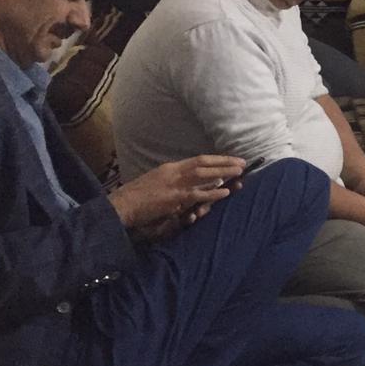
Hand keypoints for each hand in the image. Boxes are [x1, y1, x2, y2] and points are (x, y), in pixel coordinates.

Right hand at [110, 155, 243, 230]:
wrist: (121, 206)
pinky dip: (212, 194)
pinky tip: (225, 192)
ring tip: (240, 174)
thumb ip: (174, 179)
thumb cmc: (137, 196)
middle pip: (204, 164)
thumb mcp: (156, 181)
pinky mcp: (173, 199)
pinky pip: (198, 195)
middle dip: (225, 163)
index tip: (232, 159)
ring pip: (204, 177)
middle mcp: (174, 173)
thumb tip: (193, 180)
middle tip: (243, 164)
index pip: (199, 159)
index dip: (217, 159)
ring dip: (223, 174)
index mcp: (170, 167)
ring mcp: (174, 185)